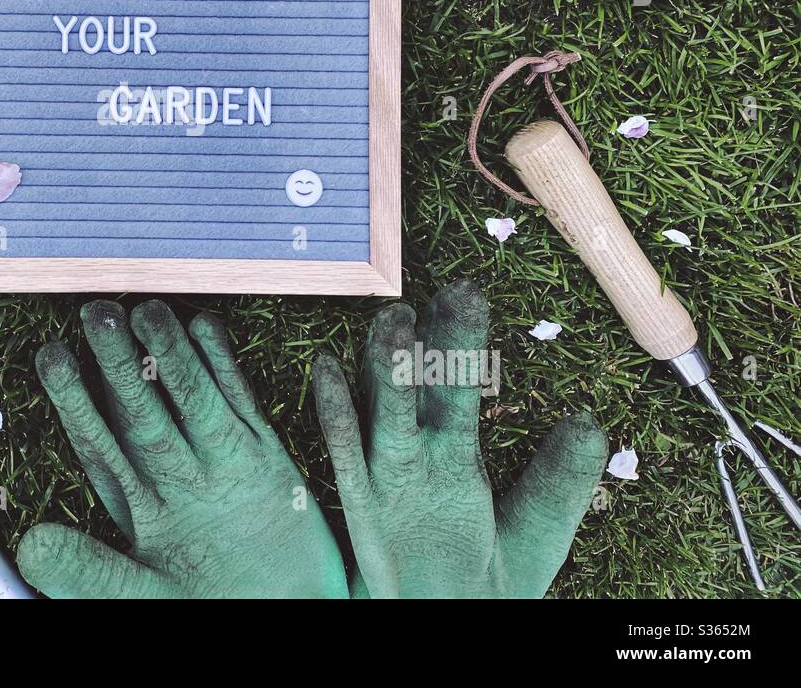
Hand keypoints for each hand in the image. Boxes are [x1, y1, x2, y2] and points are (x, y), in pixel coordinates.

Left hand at [18, 300, 349, 598]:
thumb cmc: (210, 613)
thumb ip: (89, 573)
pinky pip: (241, 405)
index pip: (98, 442)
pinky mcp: (268, 462)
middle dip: (117, 361)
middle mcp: (176, 476)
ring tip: (147, 309)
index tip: (51, 356)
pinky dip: (225, 368)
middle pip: (139, 408)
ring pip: (188, 398)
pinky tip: (206, 326)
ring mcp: (222, 464)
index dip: (73, 399)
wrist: (290, 620)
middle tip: (96, 312)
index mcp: (139, 508)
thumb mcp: (142, 598)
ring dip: (169, 354)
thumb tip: (29, 543)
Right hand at [312, 280, 605, 597]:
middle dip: (436, 341)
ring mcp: (388, 477)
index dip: (464, 339)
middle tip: (448, 290)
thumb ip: (560, 480)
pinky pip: (347, 452)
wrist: (440, 629)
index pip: (462, 384)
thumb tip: (590, 421)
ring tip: (396, 319)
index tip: (468, 291)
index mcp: (458, 455)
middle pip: (427, 386)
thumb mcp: (536, 532)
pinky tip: (328, 368)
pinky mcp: (364, 506)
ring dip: (390, 367)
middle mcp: (420, 455)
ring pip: (388, 410)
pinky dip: (335, 411)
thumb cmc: (484, 585)